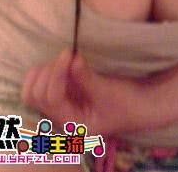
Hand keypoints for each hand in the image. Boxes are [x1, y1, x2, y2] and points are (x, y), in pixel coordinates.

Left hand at [21, 49, 155, 136]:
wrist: (143, 105)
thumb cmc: (128, 102)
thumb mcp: (108, 91)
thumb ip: (85, 78)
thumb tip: (70, 59)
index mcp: (73, 125)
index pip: (50, 98)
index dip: (56, 72)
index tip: (70, 52)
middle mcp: (61, 119)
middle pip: (35, 96)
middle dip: (48, 71)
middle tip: (68, 55)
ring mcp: (61, 108)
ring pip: (33, 90)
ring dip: (46, 70)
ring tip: (66, 59)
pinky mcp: (64, 96)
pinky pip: (43, 84)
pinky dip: (48, 71)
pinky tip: (63, 63)